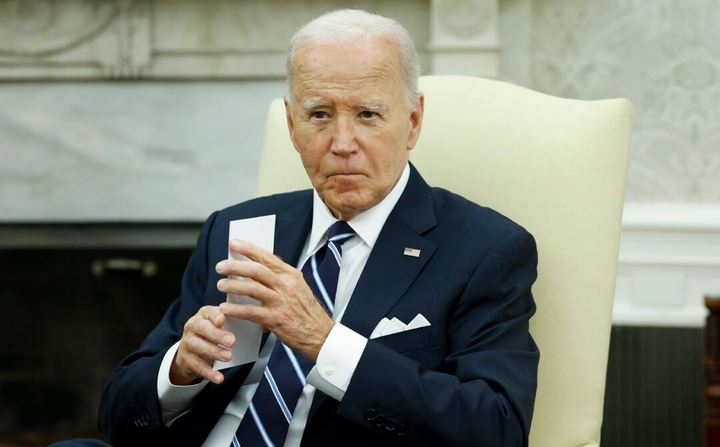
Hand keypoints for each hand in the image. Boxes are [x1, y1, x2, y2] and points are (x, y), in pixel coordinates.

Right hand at [170, 305, 234, 384]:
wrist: (189, 349)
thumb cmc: (209, 332)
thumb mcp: (217, 324)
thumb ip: (230, 321)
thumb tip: (249, 320)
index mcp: (203, 315)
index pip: (209, 312)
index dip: (215, 316)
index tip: (223, 320)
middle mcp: (193, 326)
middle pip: (202, 328)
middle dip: (217, 335)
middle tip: (231, 341)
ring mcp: (187, 342)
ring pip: (198, 346)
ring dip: (214, 352)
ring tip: (228, 356)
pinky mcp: (186, 359)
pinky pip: (197, 366)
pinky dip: (209, 373)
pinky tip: (219, 377)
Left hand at [215, 239, 333, 361]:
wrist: (321, 335)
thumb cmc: (307, 313)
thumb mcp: (298, 288)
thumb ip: (279, 280)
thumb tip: (256, 272)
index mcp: (291, 275)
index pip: (267, 257)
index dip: (248, 248)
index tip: (234, 243)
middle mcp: (286, 286)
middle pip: (256, 270)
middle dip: (235, 266)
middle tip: (220, 266)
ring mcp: (281, 302)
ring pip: (252, 288)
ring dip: (232, 285)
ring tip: (220, 285)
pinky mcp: (276, 319)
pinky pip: (251, 311)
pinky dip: (235, 309)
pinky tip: (225, 308)